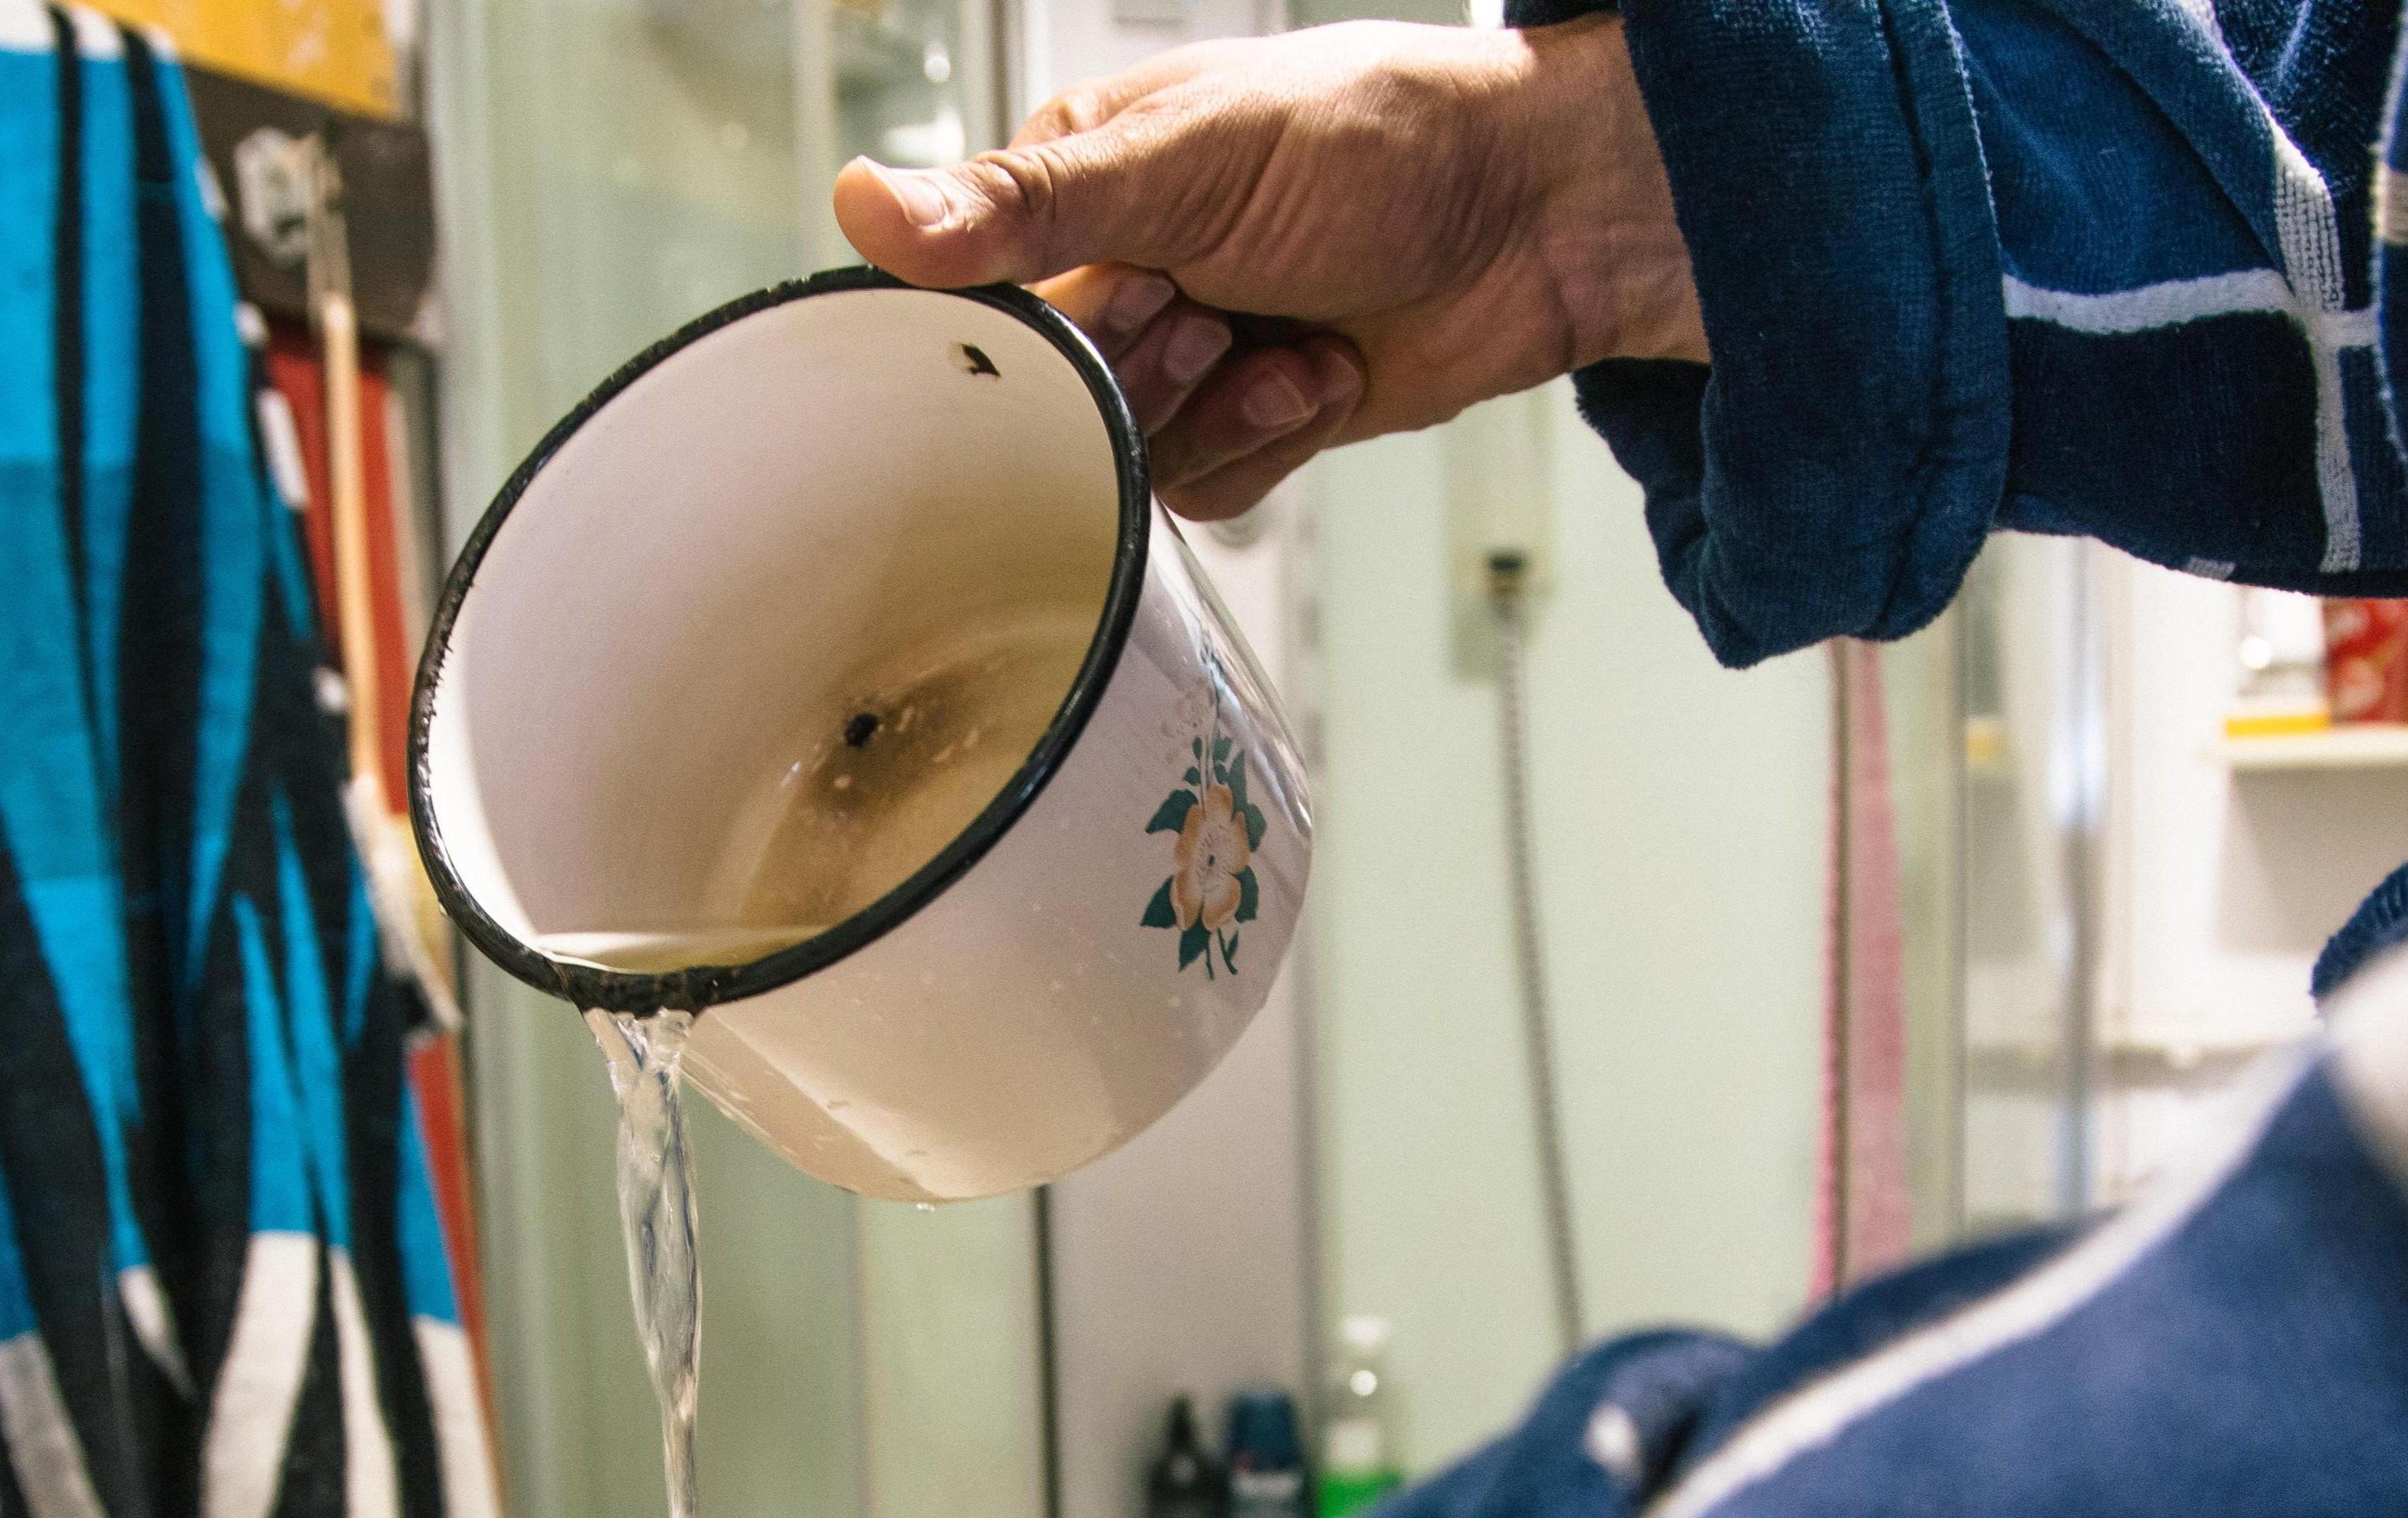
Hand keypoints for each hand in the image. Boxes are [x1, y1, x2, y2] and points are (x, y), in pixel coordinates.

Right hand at [834, 18, 1698, 518]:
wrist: (1544, 216)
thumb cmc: (1386, 137)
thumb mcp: (1184, 158)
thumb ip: (1024, 202)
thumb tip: (864, 204)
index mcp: (1080, 184)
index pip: (974, 294)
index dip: (1029, 335)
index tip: (1102, 310)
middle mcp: (1124, 270)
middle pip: (1054, 398)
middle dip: (1139, 376)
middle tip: (1206, 315)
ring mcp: (1192, 352)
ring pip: (1129, 460)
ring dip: (1212, 415)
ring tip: (1279, 342)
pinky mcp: (1257, 420)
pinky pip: (1208, 491)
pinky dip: (1267, 449)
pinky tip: (1321, 377)